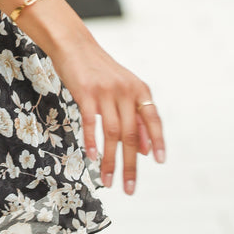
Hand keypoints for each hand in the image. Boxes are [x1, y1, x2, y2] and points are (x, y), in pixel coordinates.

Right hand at [49, 34, 165, 195]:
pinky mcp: (85, 92)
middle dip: (131, 164)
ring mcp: (106, 91)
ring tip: (108, 180)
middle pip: (131, 134)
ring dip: (110, 161)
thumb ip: (136, 117)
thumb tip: (148, 150)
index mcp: (139, 90)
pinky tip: (93, 157)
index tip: (159, 162)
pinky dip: (92, 142)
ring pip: (112, 133)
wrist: (73, 45)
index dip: (157, 141)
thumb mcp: (123, 89)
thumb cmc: (98, 70)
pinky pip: (91, 122)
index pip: (153, 120)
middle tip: (130, 188)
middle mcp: (126, 91)